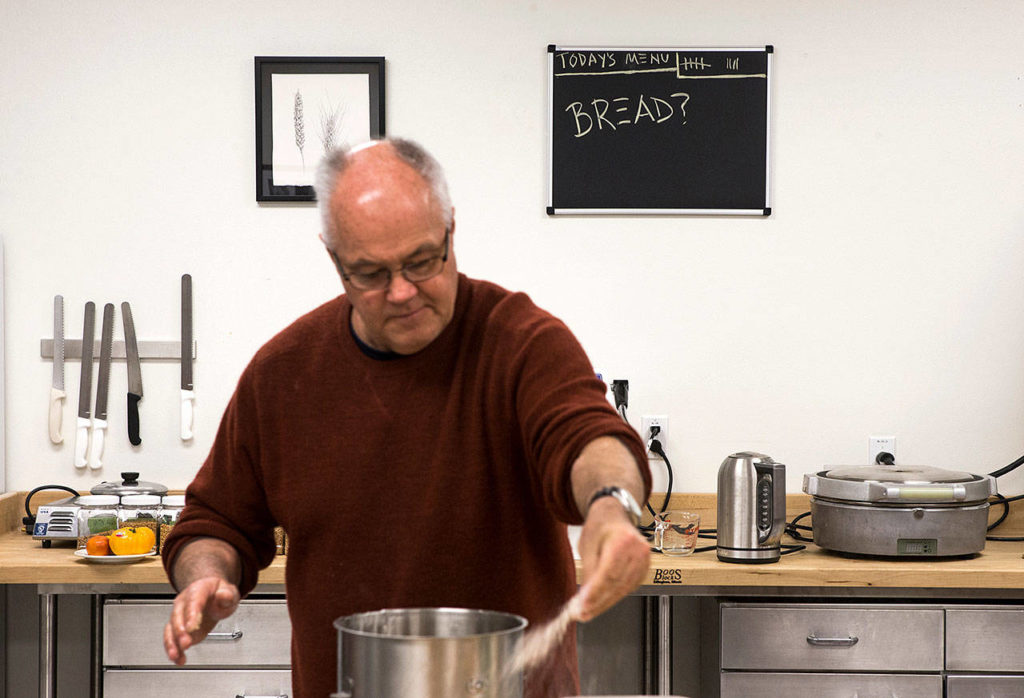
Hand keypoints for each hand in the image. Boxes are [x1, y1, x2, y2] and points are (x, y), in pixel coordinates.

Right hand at [163, 576, 239, 664]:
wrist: (212, 593)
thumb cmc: (219, 592)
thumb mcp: (229, 591)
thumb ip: (227, 595)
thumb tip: (223, 596)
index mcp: (197, 590)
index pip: (193, 602)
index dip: (191, 615)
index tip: (192, 627)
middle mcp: (184, 602)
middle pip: (178, 616)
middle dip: (180, 631)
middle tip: (186, 644)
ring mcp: (180, 616)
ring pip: (170, 629)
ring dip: (172, 643)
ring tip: (176, 656)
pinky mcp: (180, 629)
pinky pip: (172, 639)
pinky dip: (174, 650)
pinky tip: (178, 659)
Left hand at [574, 496, 650, 621]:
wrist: (615, 516)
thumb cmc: (600, 527)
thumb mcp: (587, 546)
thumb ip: (589, 571)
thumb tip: (586, 597)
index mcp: (622, 541)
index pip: (608, 575)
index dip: (595, 594)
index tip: (582, 607)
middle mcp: (637, 551)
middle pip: (617, 585)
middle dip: (598, 603)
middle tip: (582, 614)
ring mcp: (644, 560)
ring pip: (624, 589)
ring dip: (606, 603)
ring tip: (589, 612)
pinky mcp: (645, 568)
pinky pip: (630, 587)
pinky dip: (615, 596)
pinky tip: (603, 602)